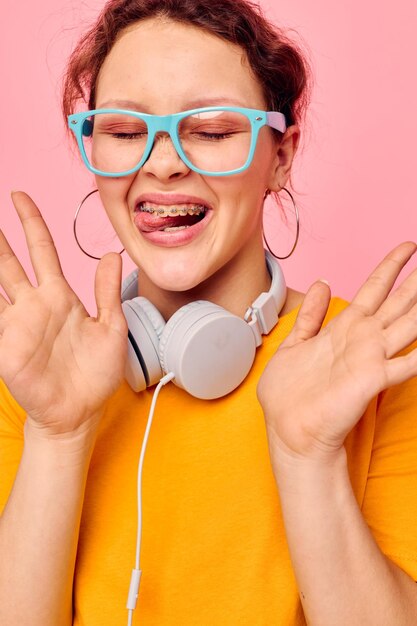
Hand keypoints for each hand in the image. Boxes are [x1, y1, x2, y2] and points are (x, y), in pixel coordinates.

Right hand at [0, 192, 127, 436]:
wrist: (80, 412)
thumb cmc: (96, 374)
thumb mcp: (112, 328)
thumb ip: (107, 292)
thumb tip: (111, 255)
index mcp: (61, 296)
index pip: (43, 250)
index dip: (32, 223)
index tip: (20, 198)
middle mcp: (36, 304)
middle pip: (11, 261)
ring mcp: (18, 323)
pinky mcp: (7, 344)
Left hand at [257, 241, 416, 461]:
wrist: (289, 430)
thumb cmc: (290, 393)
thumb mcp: (294, 342)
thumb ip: (311, 314)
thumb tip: (322, 283)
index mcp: (345, 327)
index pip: (374, 288)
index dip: (391, 266)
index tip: (409, 246)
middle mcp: (363, 338)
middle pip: (398, 301)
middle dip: (416, 281)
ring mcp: (370, 358)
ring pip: (408, 324)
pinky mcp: (372, 379)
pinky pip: (405, 364)